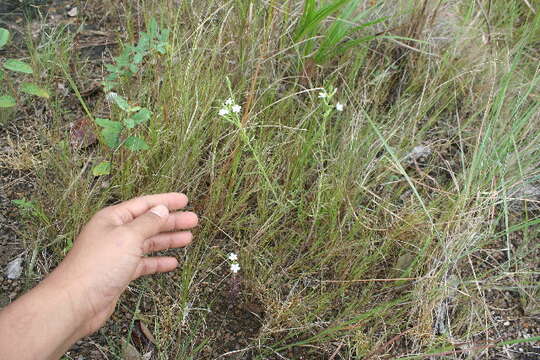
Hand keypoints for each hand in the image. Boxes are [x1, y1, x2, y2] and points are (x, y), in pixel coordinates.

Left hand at [48, 192, 198, 335]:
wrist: (76, 302)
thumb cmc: (98, 265)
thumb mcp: (128, 237)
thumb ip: (148, 223)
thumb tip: (161, 209)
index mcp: (113, 219)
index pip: (144, 204)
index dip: (165, 201)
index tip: (185, 199)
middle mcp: (115, 234)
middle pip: (149, 223)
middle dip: (171, 221)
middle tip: (193, 220)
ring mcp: (117, 254)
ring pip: (148, 243)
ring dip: (168, 240)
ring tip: (188, 238)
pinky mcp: (120, 273)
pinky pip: (144, 263)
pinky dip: (158, 262)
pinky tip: (172, 262)